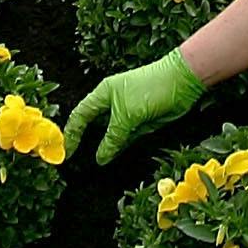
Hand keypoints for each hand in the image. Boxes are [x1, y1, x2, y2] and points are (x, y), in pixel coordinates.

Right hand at [62, 51, 205, 164]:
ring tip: (93, 165)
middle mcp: (112, 103)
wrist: (181, 82)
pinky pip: (125, 138)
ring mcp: (127, 114)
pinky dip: (119, 148)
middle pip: (93, 125)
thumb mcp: (127, 115)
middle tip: (76, 162)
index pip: (80, 115)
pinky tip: (112, 158)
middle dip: (85, 141)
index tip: (65, 151)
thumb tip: (100, 158)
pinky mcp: (140, 123)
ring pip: (110, 135)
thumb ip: (113, 137)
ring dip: (104, 147)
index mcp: (103, 94)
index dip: (71, 133)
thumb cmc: (150, 90)